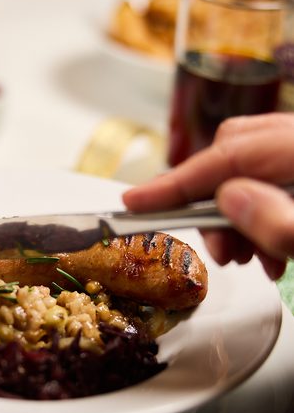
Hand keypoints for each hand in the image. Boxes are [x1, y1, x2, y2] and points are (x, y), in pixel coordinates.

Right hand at [123, 113, 293, 279]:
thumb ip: (278, 221)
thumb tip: (229, 199)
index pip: (224, 156)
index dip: (174, 183)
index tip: (134, 203)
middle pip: (229, 156)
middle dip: (210, 208)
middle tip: (219, 250)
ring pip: (246, 172)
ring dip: (234, 221)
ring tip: (248, 257)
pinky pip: (267, 183)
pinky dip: (257, 219)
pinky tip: (270, 252)